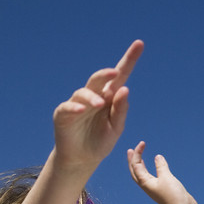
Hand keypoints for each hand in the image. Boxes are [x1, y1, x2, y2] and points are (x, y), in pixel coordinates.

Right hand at [52, 40, 143, 171]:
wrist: (81, 160)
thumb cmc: (100, 142)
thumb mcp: (115, 128)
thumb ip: (120, 110)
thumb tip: (125, 89)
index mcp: (109, 97)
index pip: (120, 76)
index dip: (129, 60)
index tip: (139, 44)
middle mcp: (93, 96)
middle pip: (99, 78)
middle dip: (107, 73)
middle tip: (115, 73)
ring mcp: (77, 103)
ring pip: (84, 92)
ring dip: (92, 97)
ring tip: (100, 103)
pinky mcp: (63, 113)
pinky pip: (68, 106)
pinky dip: (75, 106)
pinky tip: (81, 109)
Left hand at [127, 142, 197, 203]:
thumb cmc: (173, 195)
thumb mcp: (166, 177)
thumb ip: (161, 166)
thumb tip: (157, 157)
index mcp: (145, 182)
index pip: (136, 165)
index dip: (137, 153)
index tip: (142, 143)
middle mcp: (147, 185)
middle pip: (135, 171)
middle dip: (132, 160)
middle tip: (131, 150)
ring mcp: (154, 188)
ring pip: (142, 175)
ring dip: (139, 165)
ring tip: (139, 157)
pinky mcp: (162, 189)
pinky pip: (152, 177)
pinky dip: (150, 170)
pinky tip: (156, 166)